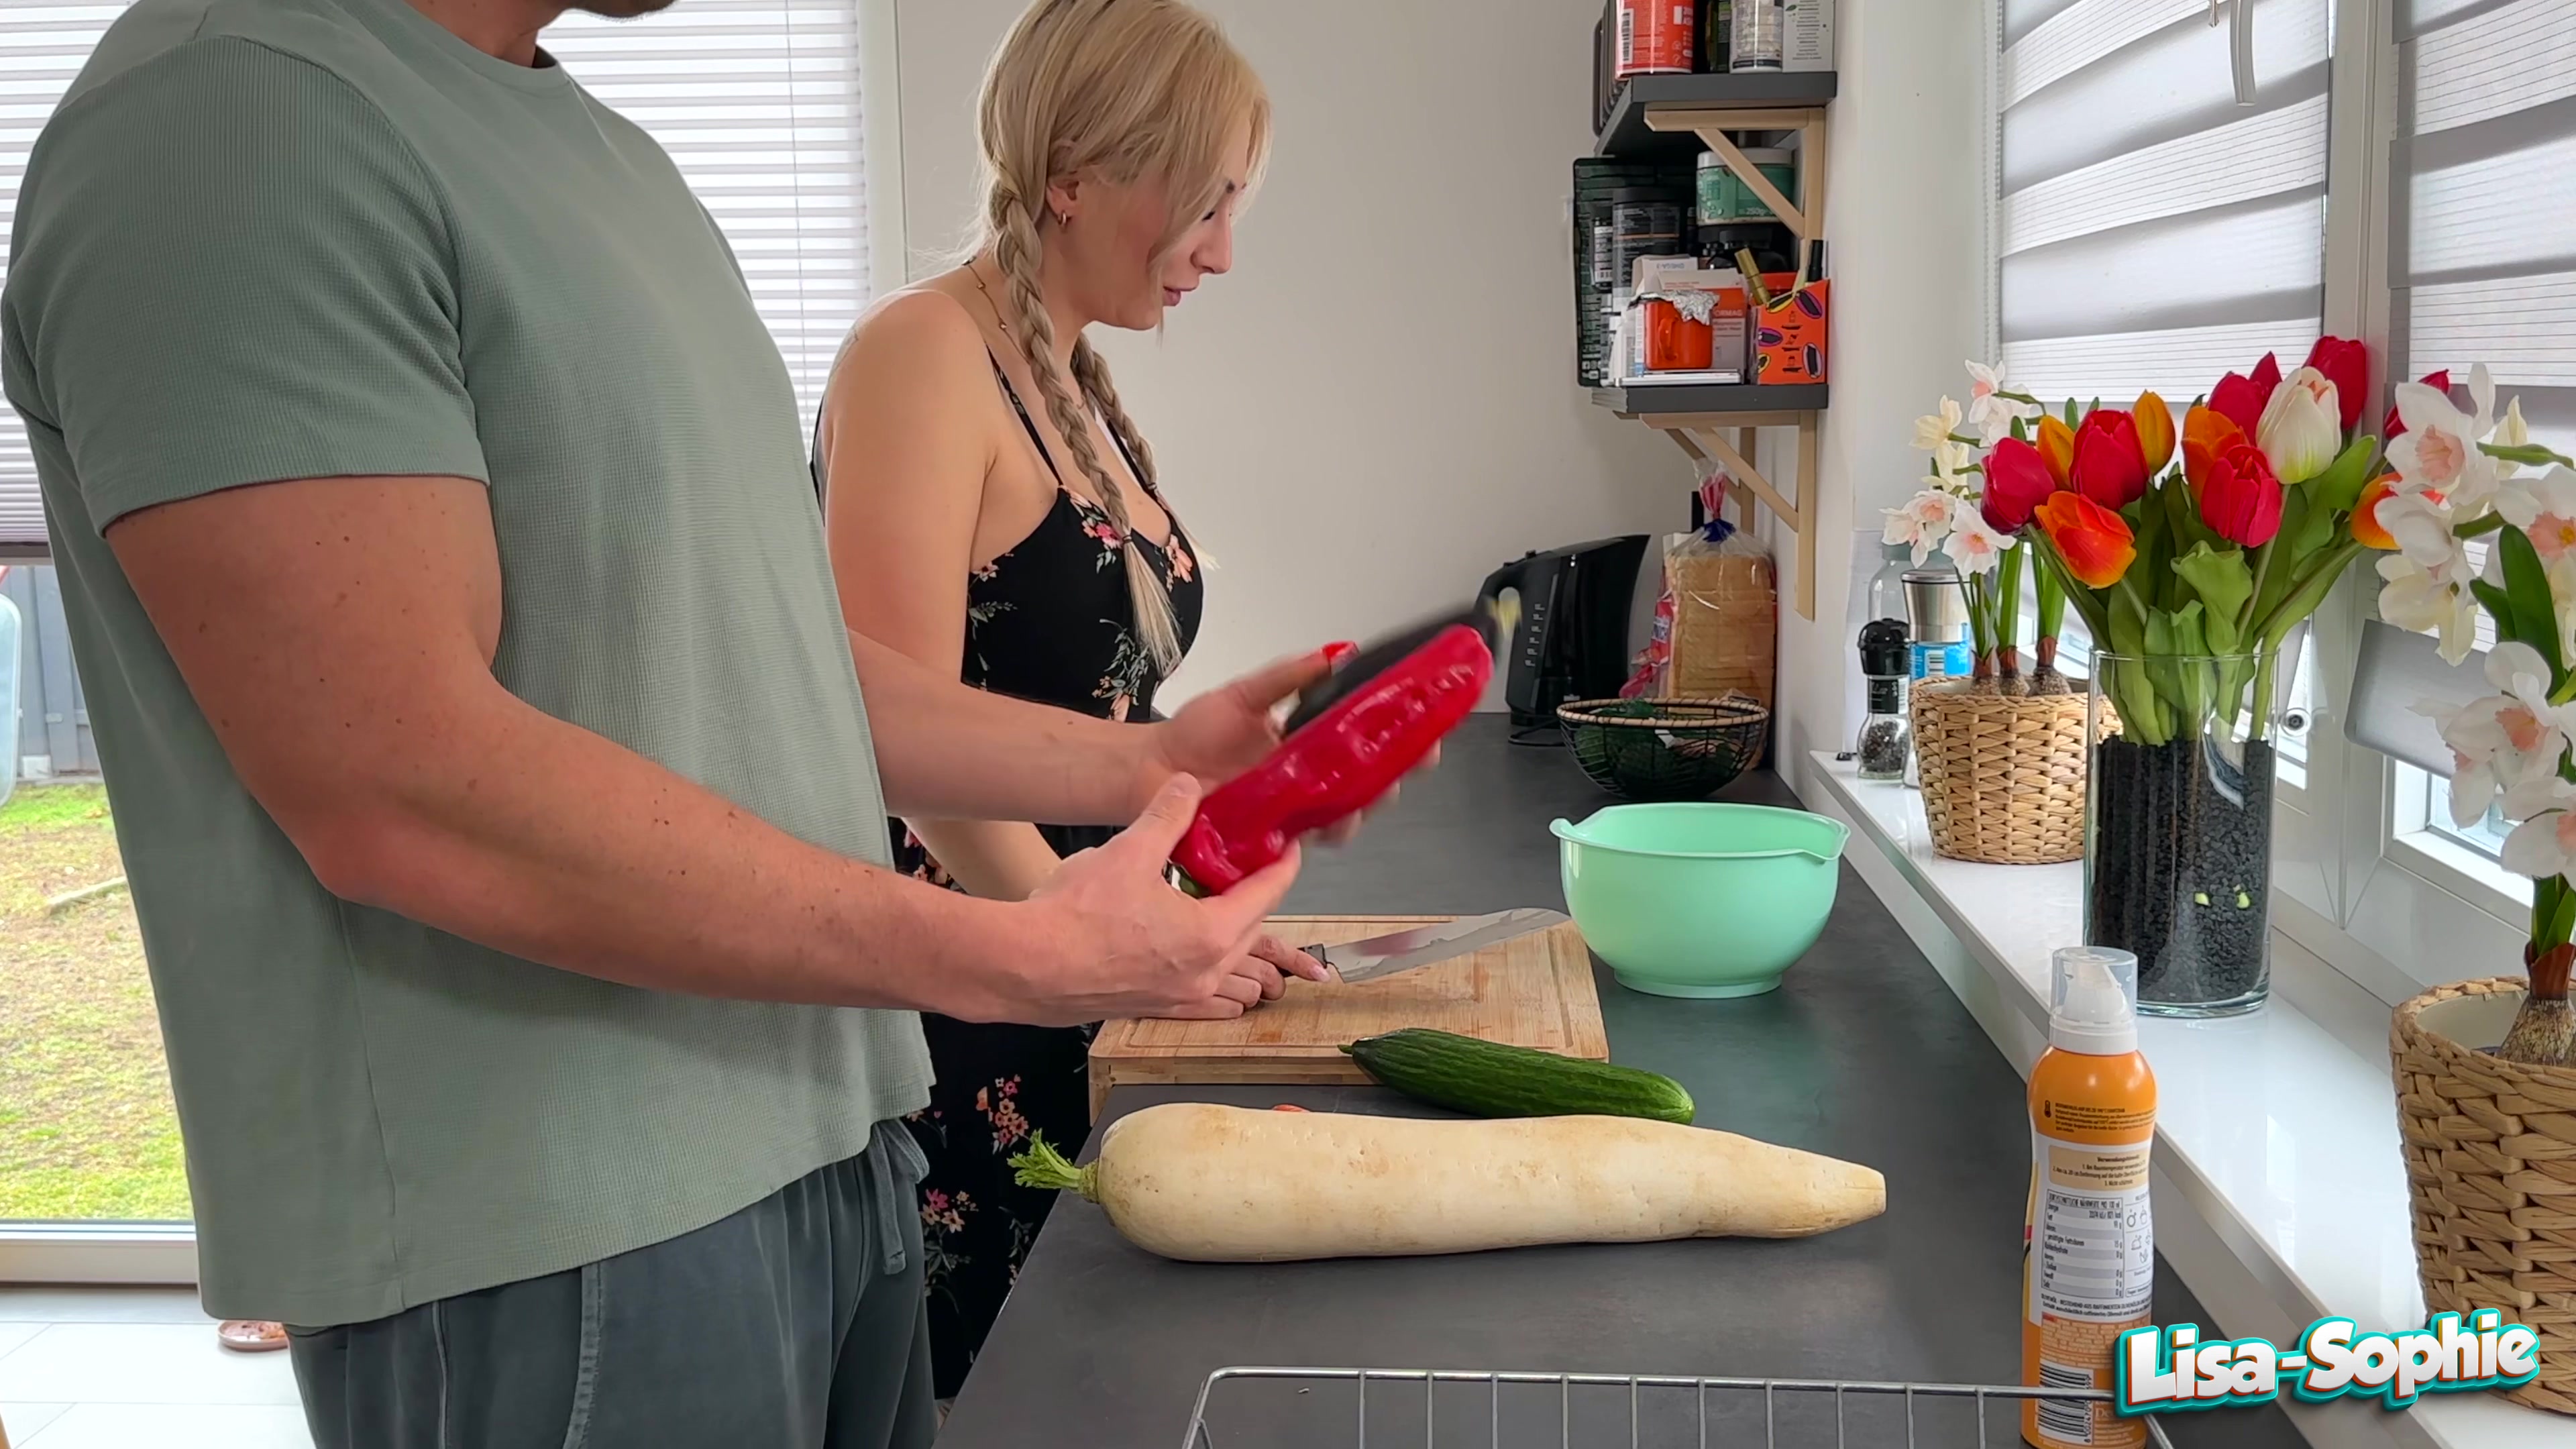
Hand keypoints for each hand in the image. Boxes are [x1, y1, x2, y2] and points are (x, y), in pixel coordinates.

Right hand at [1005, 776, 1301, 1024]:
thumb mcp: (1128, 851)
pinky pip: (1207, 993)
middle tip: (1247, 867)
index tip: (1289, 847)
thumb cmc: (1074, 917)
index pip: (1268, 893)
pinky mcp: (1157, 1009)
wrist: (1025, 970)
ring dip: (1236, 935)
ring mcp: (1182, 998)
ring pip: (1231, 965)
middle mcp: (1206, 973)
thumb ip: (1166, 815)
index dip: (1283, 864)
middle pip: (1253, 929)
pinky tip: (1197, 952)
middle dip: (1255, 895)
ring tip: (1219, 905)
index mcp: (1210, 935)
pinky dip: (1214, 970)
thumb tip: (1188, 785)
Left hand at [1139, 648, 1441, 846]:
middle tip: (1412, 760)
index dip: (1403, 734)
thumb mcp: (1245, 693)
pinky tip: (1335, 821)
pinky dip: (1330, 830)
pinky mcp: (1276, 834)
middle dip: (1400, 772)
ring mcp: (1296, 806)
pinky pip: (1314, 837)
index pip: (1368, 737)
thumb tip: (1338, 652)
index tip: (1428, 724)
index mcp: (1311, 740)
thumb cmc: (1194, 732)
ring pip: (1351, 812)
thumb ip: (1289, 676)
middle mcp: (1311, 776)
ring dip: (1369, 804)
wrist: (1153, 769)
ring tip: (1372, 793)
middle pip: (1372, 779)